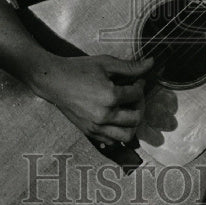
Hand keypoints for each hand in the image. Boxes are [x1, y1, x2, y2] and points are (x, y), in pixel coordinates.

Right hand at [35, 54, 153, 145]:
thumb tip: (151, 63)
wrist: (53, 80)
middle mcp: (104, 115)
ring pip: (126, 135)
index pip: (137, 95)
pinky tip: (116, 119)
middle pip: (136, 118)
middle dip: (140, 105)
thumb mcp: (106, 63)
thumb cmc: (79, 69)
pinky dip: (118, 133)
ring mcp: (96, 126)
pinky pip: (111, 141)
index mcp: (110, 97)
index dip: (140, 85)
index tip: (136, 80)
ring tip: (127, 110)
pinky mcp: (88, 132)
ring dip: (132, 123)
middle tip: (134, 96)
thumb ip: (131, 67)